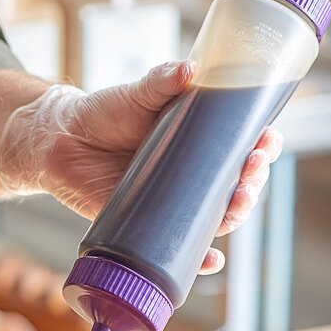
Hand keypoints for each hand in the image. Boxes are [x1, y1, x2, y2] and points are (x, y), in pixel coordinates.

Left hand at [0, 61, 283, 273]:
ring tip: (241, 201)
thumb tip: (191, 69)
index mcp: (196, 144)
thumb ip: (162, 80)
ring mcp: (171, 202)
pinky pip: (179, 248)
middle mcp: (190, 176)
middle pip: (235, 187)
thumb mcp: (137, 93)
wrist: (62, 141)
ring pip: (215, 218)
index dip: (261, 148)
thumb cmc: (103, 113)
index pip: (240, 150)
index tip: (268, 139)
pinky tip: (212, 261)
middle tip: (253, 168)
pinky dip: (199, 260)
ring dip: (236, 215)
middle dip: (254, 181)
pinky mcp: (148, 225)